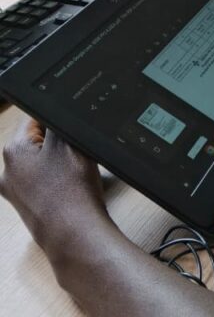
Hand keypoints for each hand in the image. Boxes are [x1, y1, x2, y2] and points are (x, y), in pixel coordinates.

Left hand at [0, 118, 106, 252]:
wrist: (75, 234)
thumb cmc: (71, 190)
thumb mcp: (69, 141)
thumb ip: (59, 121)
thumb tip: (58, 111)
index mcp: (12, 151)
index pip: (35, 118)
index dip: (59, 121)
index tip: (71, 131)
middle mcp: (7, 172)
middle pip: (38, 141)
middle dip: (59, 143)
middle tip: (75, 152)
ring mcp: (16, 192)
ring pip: (42, 161)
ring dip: (60, 161)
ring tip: (75, 172)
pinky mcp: (27, 205)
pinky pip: (44, 181)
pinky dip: (59, 179)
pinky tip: (72, 187)